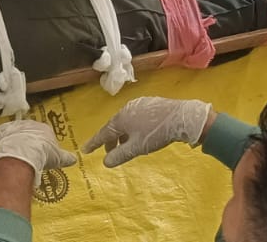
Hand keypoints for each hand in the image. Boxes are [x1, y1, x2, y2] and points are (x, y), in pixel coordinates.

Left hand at [0, 120, 77, 180]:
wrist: (23, 152)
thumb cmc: (43, 154)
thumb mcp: (59, 158)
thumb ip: (67, 158)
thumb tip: (75, 159)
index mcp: (45, 129)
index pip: (45, 134)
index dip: (43, 145)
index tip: (42, 154)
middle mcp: (30, 124)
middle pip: (29, 133)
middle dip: (29, 142)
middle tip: (28, 155)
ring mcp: (15, 126)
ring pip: (15, 133)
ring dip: (15, 141)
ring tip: (15, 155)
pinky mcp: (2, 131)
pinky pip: (1, 136)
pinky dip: (2, 142)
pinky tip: (3, 151)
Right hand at [82, 97, 213, 167]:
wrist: (181, 117)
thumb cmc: (156, 133)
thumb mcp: (137, 148)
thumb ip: (120, 155)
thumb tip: (105, 162)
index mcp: (121, 119)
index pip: (103, 133)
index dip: (94, 143)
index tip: (85, 150)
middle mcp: (126, 109)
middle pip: (114, 127)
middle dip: (111, 140)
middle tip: (110, 153)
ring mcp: (138, 104)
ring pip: (125, 121)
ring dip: (122, 135)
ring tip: (126, 146)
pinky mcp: (150, 103)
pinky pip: (135, 117)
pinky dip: (132, 127)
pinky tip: (139, 134)